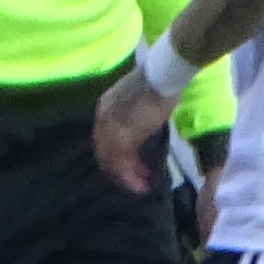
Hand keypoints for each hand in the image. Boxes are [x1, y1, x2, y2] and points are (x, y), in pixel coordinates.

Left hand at [91, 63, 172, 193]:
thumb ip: (132, 119)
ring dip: (125, 176)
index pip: (104, 137)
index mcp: (104, 108)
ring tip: (138, 187)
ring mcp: (111, 127)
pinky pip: (123, 160)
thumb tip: (136, 134)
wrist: (160, 76)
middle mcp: (103, 118)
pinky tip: (140, 183)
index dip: (114, 152)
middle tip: (131, 181)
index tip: (127, 162)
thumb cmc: (156, 85)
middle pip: (105, 150)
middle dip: (118, 168)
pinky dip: (130, 174)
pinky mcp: (124, 135)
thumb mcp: (138, 103)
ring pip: (113, 159)